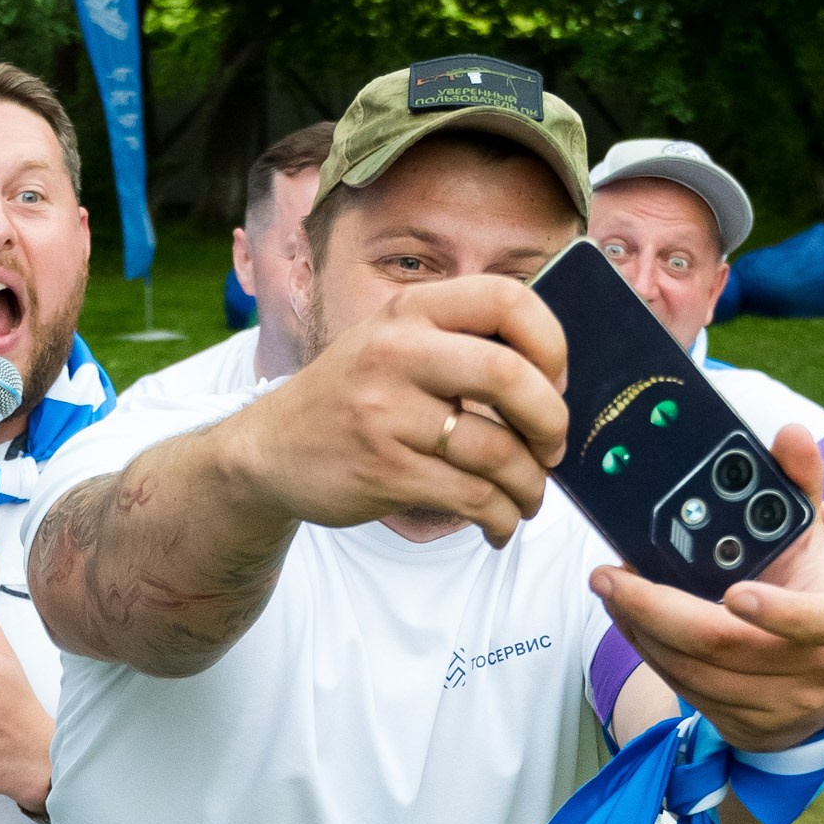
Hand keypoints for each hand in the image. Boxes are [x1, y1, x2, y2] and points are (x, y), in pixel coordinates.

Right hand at [236, 275, 569, 550]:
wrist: (267, 452)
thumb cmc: (350, 398)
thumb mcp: (391, 343)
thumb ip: (458, 342)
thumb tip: (552, 379)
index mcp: (409, 312)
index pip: (506, 299)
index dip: (550, 342)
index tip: (556, 381)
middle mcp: (396, 354)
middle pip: (511, 377)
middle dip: (551, 423)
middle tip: (553, 449)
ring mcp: (386, 415)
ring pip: (497, 452)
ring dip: (531, 485)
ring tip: (529, 497)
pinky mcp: (384, 472)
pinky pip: (471, 497)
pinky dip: (501, 518)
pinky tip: (500, 524)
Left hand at [592, 425, 823, 749]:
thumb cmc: (813, 593)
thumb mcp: (815, 540)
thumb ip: (799, 485)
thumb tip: (788, 433)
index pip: (812, 620)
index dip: (774, 610)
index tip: (733, 591)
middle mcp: (811, 668)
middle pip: (723, 645)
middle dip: (655, 609)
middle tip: (608, 576)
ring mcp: (776, 704)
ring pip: (693, 671)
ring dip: (640, 630)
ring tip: (610, 590)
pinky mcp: (743, 727)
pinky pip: (684, 689)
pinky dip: (648, 652)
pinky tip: (627, 621)